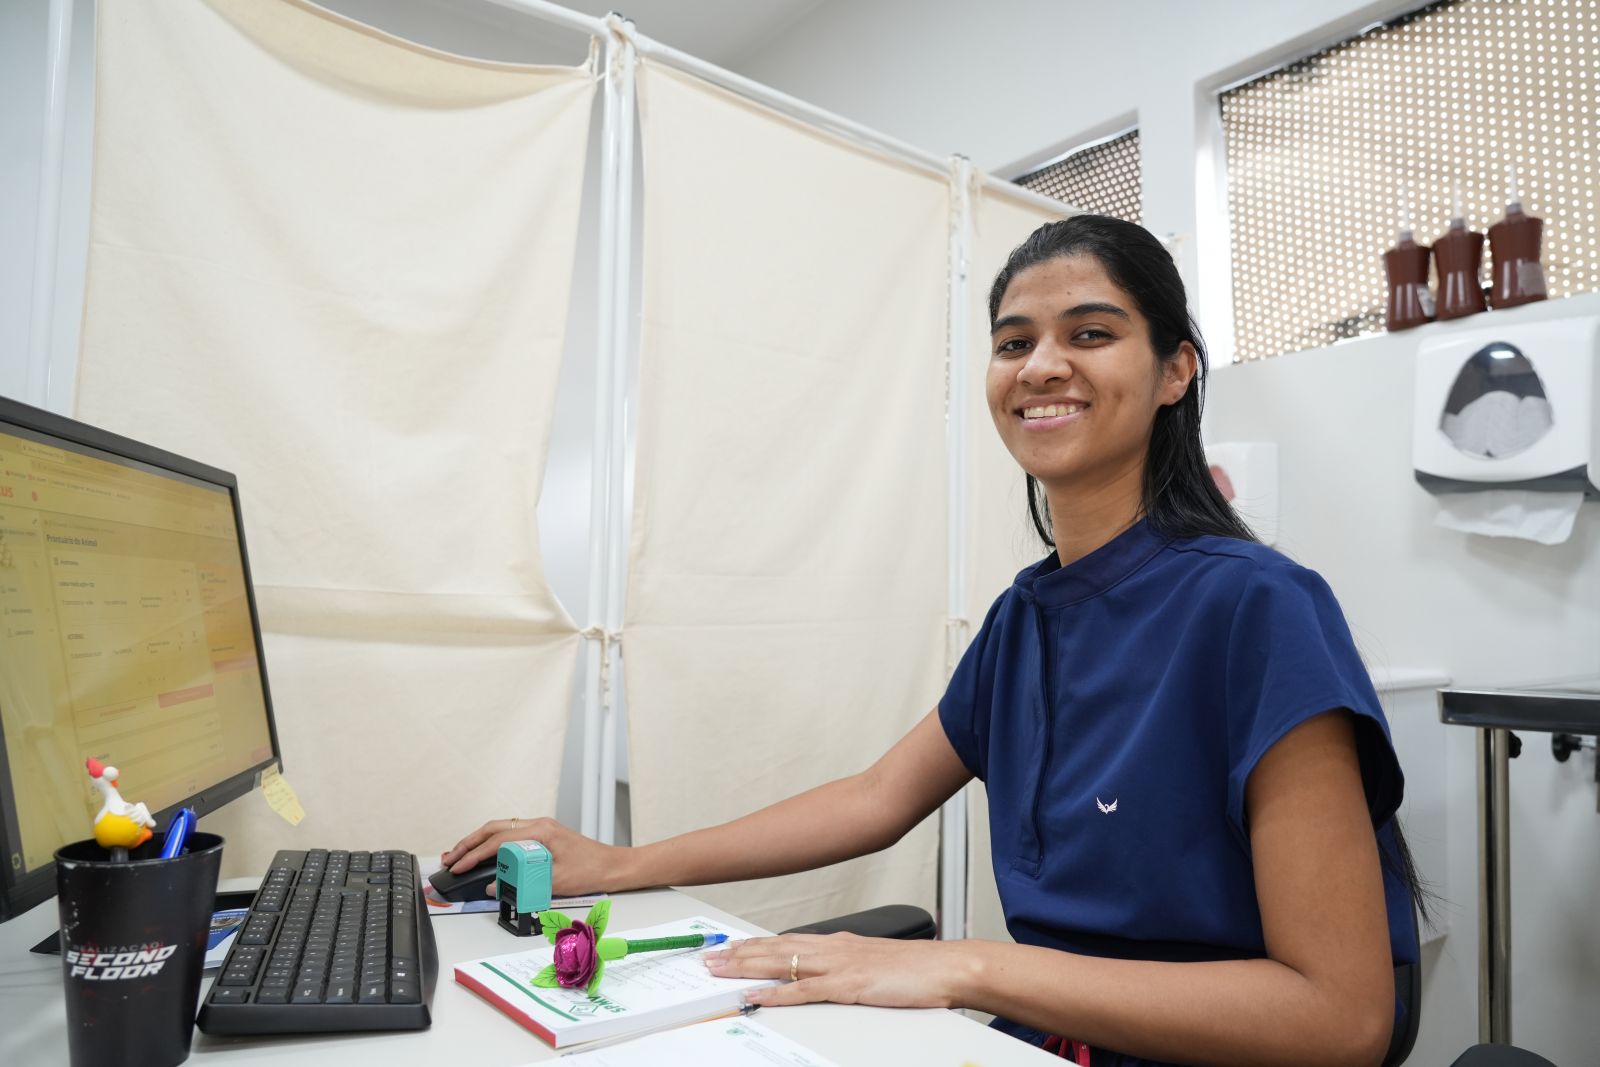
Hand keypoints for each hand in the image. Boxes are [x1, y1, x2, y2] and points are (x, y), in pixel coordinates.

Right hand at [440, 817, 628, 895]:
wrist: (613, 866)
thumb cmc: (591, 871)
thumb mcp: (554, 882)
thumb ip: (522, 883)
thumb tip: (494, 885)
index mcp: (540, 831)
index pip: (497, 839)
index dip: (474, 854)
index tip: (458, 865)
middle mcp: (539, 825)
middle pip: (494, 828)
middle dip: (469, 842)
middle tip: (450, 858)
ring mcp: (541, 828)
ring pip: (501, 829)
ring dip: (479, 841)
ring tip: (459, 854)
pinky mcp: (543, 836)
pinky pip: (511, 834)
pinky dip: (493, 843)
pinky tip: (484, 853)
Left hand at [703, 932, 964, 1008]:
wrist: (947, 967)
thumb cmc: (917, 967)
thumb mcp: (874, 961)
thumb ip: (847, 963)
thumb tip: (825, 973)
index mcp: (839, 942)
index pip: (786, 940)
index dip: (754, 944)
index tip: (729, 947)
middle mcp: (834, 948)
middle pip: (775, 948)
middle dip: (739, 953)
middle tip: (708, 956)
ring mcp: (840, 965)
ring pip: (782, 964)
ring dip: (747, 967)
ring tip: (719, 970)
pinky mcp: (849, 985)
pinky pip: (805, 991)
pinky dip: (777, 993)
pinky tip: (757, 995)